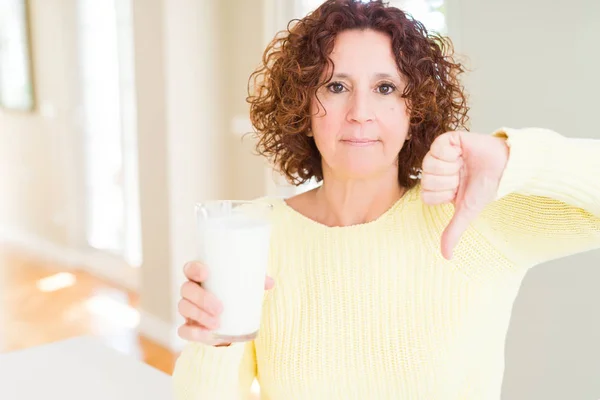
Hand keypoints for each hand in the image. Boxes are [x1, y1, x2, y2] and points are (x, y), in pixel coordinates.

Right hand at [177, 261, 274, 344]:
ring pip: (184, 308)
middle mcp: (190, 292)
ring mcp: (187, 309)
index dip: (194, 269)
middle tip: (220, 308)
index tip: (205, 273)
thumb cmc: (234, 297)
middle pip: (186, 290)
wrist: (230, 323)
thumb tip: (270, 282)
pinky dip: (194, 333)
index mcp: (201, 278)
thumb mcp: (244, 287)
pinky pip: (183, 330)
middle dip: (201, 298)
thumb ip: (255, 282)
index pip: (190, 269)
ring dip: (199, 316)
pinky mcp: (188, 327)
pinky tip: (207, 335)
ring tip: (217, 323)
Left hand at [420, 130, 508, 259]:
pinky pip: (437, 148)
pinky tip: (462, 153)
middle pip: (426, 180)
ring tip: (463, 165)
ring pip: (429, 165)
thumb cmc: (486, 188)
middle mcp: (435, 170)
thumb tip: (446, 257)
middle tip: (462, 176)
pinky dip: (452, 153)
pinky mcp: (447, 139)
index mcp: (437, 186)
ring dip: (452, 168)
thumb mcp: (467, 213)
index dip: (445, 194)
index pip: (426, 194)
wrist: (504, 168)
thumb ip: (453, 232)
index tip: (458, 190)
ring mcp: (439, 154)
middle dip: (449, 182)